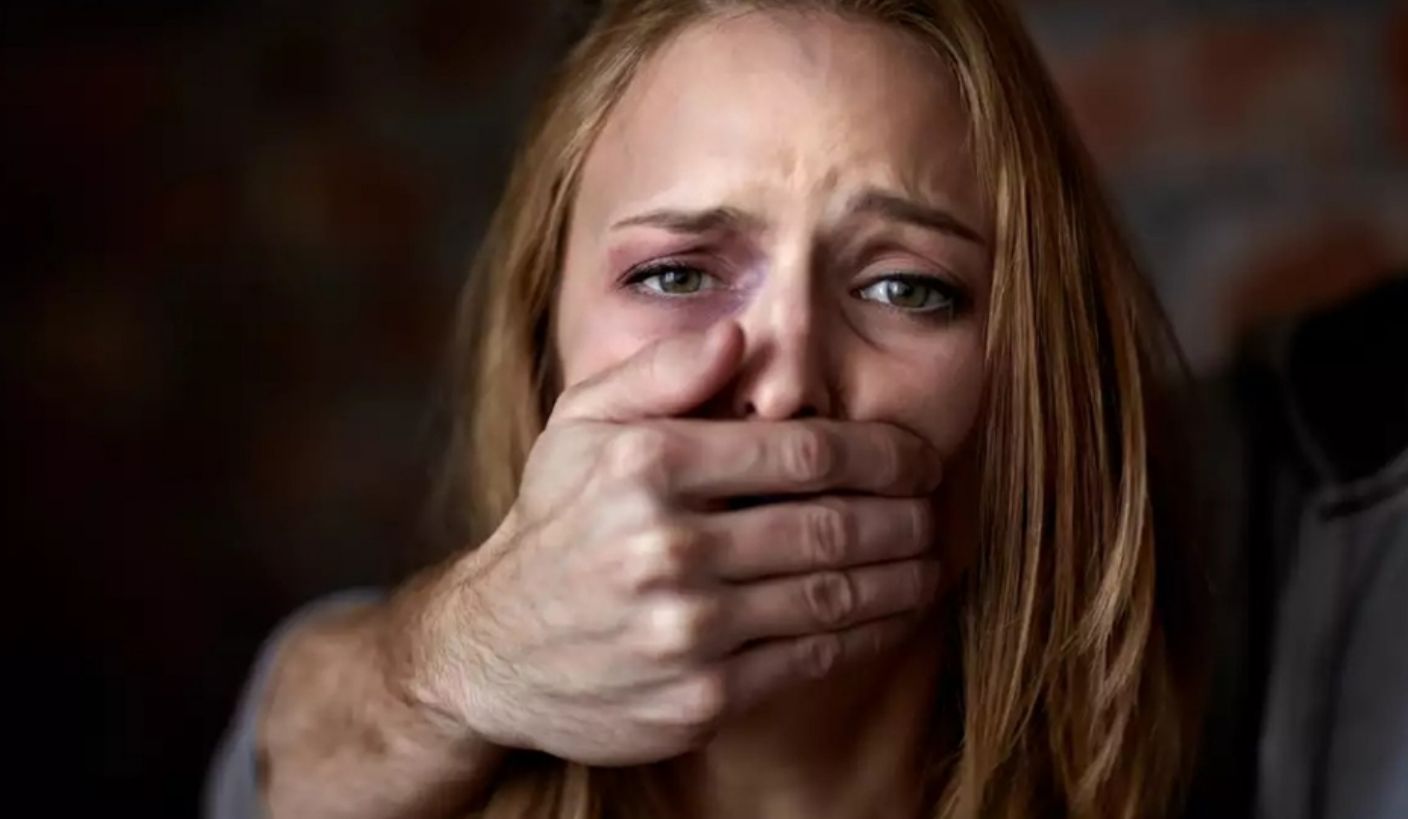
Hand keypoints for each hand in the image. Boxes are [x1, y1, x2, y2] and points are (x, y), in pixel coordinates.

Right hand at [401, 323, 942, 764]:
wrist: (495, 648)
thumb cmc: (555, 522)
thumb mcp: (582, 425)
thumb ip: (662, 372)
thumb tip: (740, 333)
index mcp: (648, 465)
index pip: (806, 451)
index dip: (883, 451)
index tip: (917, 455)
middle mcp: (667, 546)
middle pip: (832, 523)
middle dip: (905, 514)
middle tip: (934, 507)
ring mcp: (686, 629)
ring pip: (834, 593)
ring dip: (902, 574)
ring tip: (929, 556)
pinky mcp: (700, 698)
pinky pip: (811, 657)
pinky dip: (867, 632)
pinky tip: (890, 611)